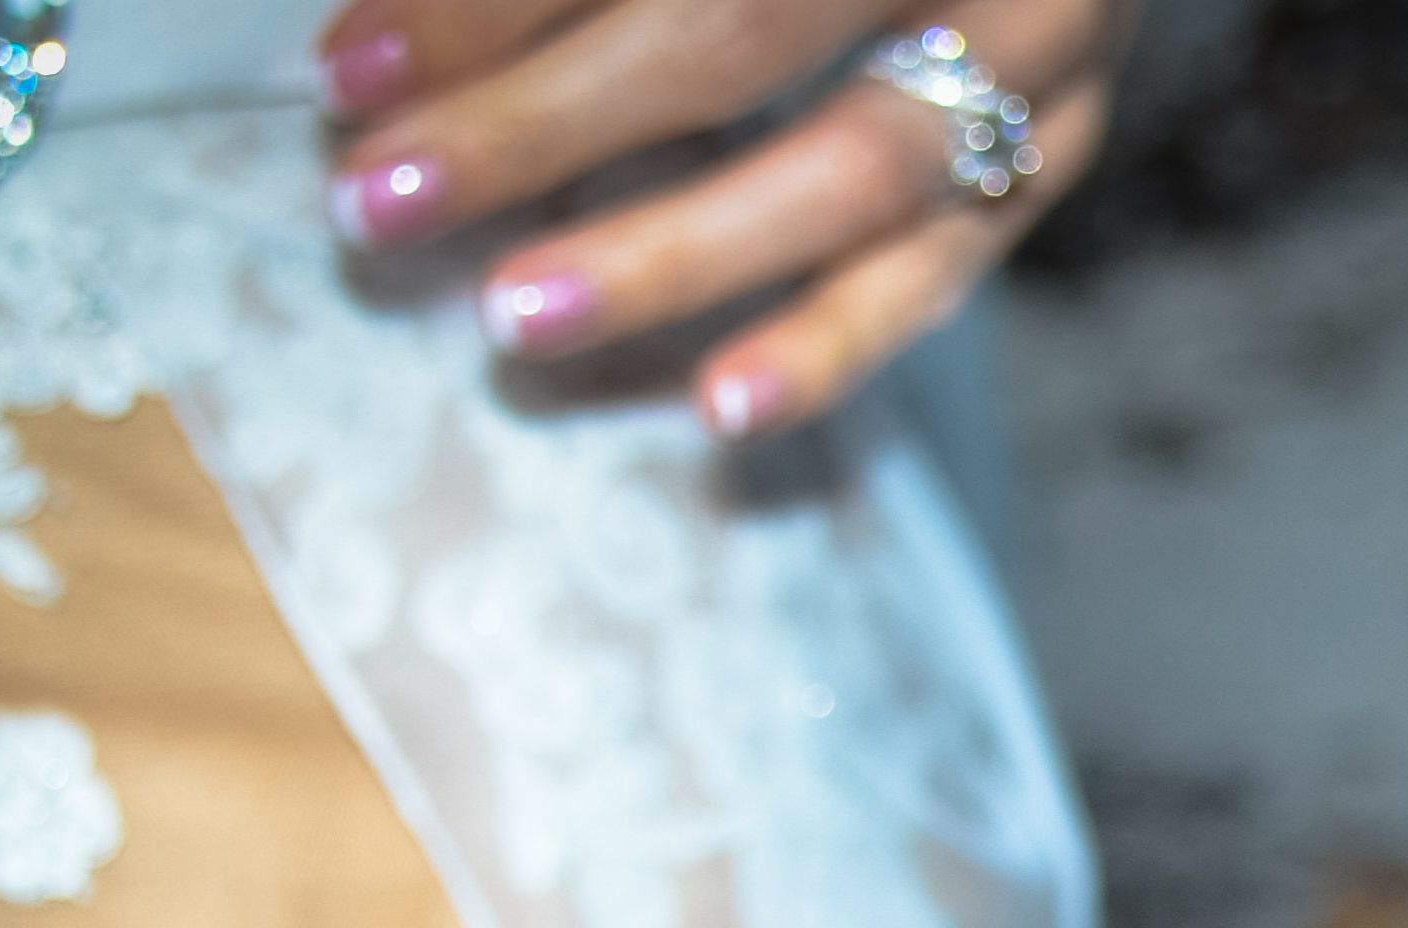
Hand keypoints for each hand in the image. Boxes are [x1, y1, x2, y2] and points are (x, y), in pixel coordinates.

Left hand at [315, 0, 1120, 438]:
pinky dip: (823, 346)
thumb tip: (391, 49)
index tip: (348, 70)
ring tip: (518, 319)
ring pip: (849, 173)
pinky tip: (717, 408)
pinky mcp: (1058, 152)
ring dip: (666, 254)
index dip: (491, 9)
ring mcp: (1042, 54)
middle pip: (739, 34)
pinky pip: (937, 272)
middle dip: (540, 125)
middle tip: (381, 202)